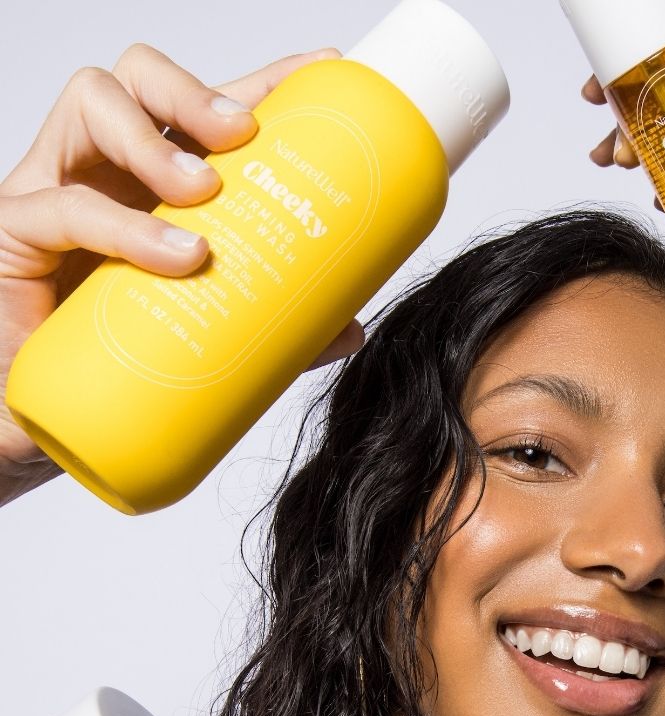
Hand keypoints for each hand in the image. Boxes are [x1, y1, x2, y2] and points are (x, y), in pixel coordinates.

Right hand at [0, 44, 365, 506]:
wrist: (37, 410)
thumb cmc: (113, 356)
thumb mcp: (208, 331)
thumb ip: (275, 328)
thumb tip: (349, 329)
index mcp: (153, 183)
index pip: (203, 111)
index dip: (259, 82)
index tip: (322, 74)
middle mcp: (104, 171)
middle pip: (138, 79)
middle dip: (196, 90)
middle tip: (244, 136)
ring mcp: (54, 193)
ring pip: (91, 107)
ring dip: (155, 140)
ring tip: (205, 191)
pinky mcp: (17, 235)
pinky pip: (63, 208)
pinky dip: (128, 229)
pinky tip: (178, 256)